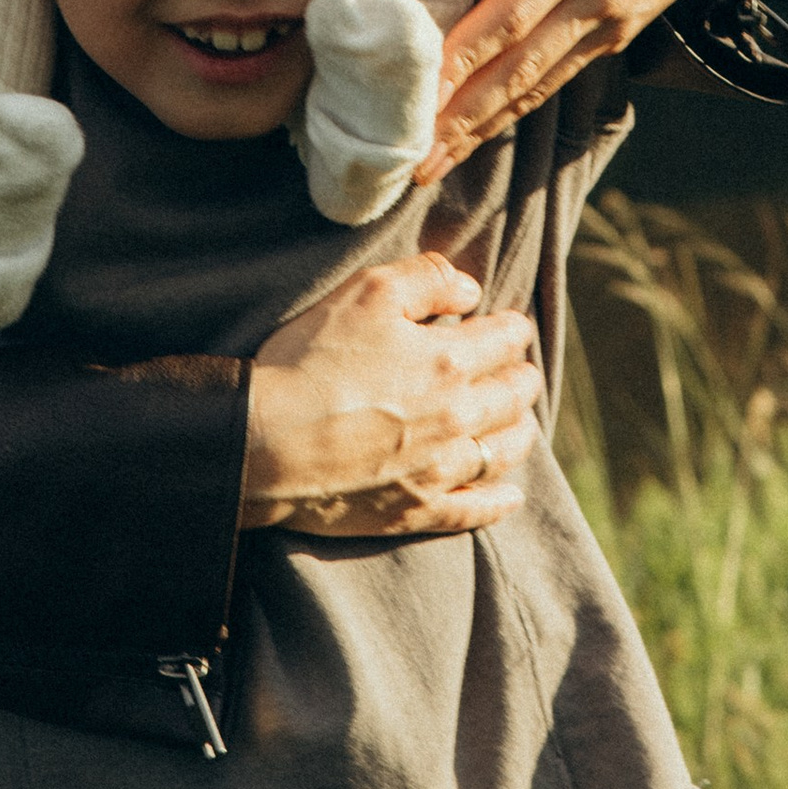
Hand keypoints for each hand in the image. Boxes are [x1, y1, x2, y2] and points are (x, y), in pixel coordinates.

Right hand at [242, 251, 542, 535]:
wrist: (266, 442)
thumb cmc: (311, 359)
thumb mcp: (366, 291)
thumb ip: (426, 278)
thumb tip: (471, 291)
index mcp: (450, 361)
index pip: (506, 340)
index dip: (512, 328)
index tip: (511, 326)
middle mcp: (458, 417)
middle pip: (513, 395)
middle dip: (521, 378)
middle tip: (521, 372)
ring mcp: (439, 469)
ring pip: (503, 451)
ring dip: (519, 432)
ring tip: (520, 423)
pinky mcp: (416, 510)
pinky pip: (474, 509)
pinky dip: (498, 502)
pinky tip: (510, 495)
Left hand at [420, 0, 755, 178]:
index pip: (511, 17)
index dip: (463, 58)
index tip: (420, 93)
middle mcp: (598, 1)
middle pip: (519, 70)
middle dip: (464, 117)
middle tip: (415, 159)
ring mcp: (611, 24)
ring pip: (536, 85)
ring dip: (484, 126)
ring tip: (437, 161)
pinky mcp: (618, 34)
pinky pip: (558, 77)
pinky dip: (517, 107)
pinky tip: (485, 125)